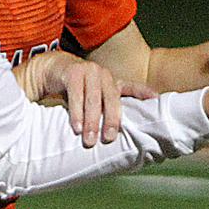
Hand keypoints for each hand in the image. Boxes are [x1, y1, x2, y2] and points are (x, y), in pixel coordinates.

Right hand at [24, 50, 157, 146]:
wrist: (53, 69)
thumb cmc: (76, 87)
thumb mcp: (93, 95)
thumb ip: (105, 106)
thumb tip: (118, 131)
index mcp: (111, 81)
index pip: (131, 87)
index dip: (143, 92)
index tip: (155, 100)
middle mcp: (103, 74)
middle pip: (111, 99)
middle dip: (110, 120)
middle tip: (108, 139)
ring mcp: (88, 71)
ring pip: (93, 99)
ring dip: (91, 121)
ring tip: (89, 140)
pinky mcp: (72, 73)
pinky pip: (75, 95)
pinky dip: (76, 113)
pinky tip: (76, 127)